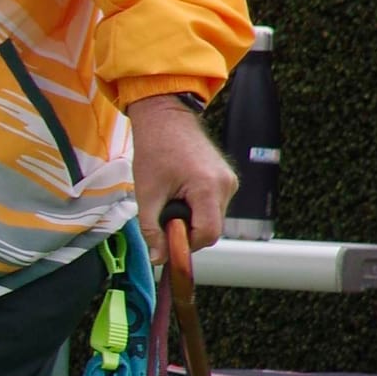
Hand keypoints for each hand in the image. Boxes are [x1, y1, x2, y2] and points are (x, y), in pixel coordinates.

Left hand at [129, 95, 236, 265]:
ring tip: (172, 200)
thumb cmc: (155, 149)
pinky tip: (182, 194)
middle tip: (165, 219)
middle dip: (188, 232)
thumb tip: (159, 258)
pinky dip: (198, 208)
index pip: (207, 235)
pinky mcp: (227, 178)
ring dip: (193, 220)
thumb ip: (152, 229)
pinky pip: (215, 205)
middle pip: (212, 229)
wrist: (165, 117)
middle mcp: (226, 185)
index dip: (186, 244)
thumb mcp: (147, 194)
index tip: (167, 241)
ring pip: (214, 218)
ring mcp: (230, 181)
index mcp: (208, 188)